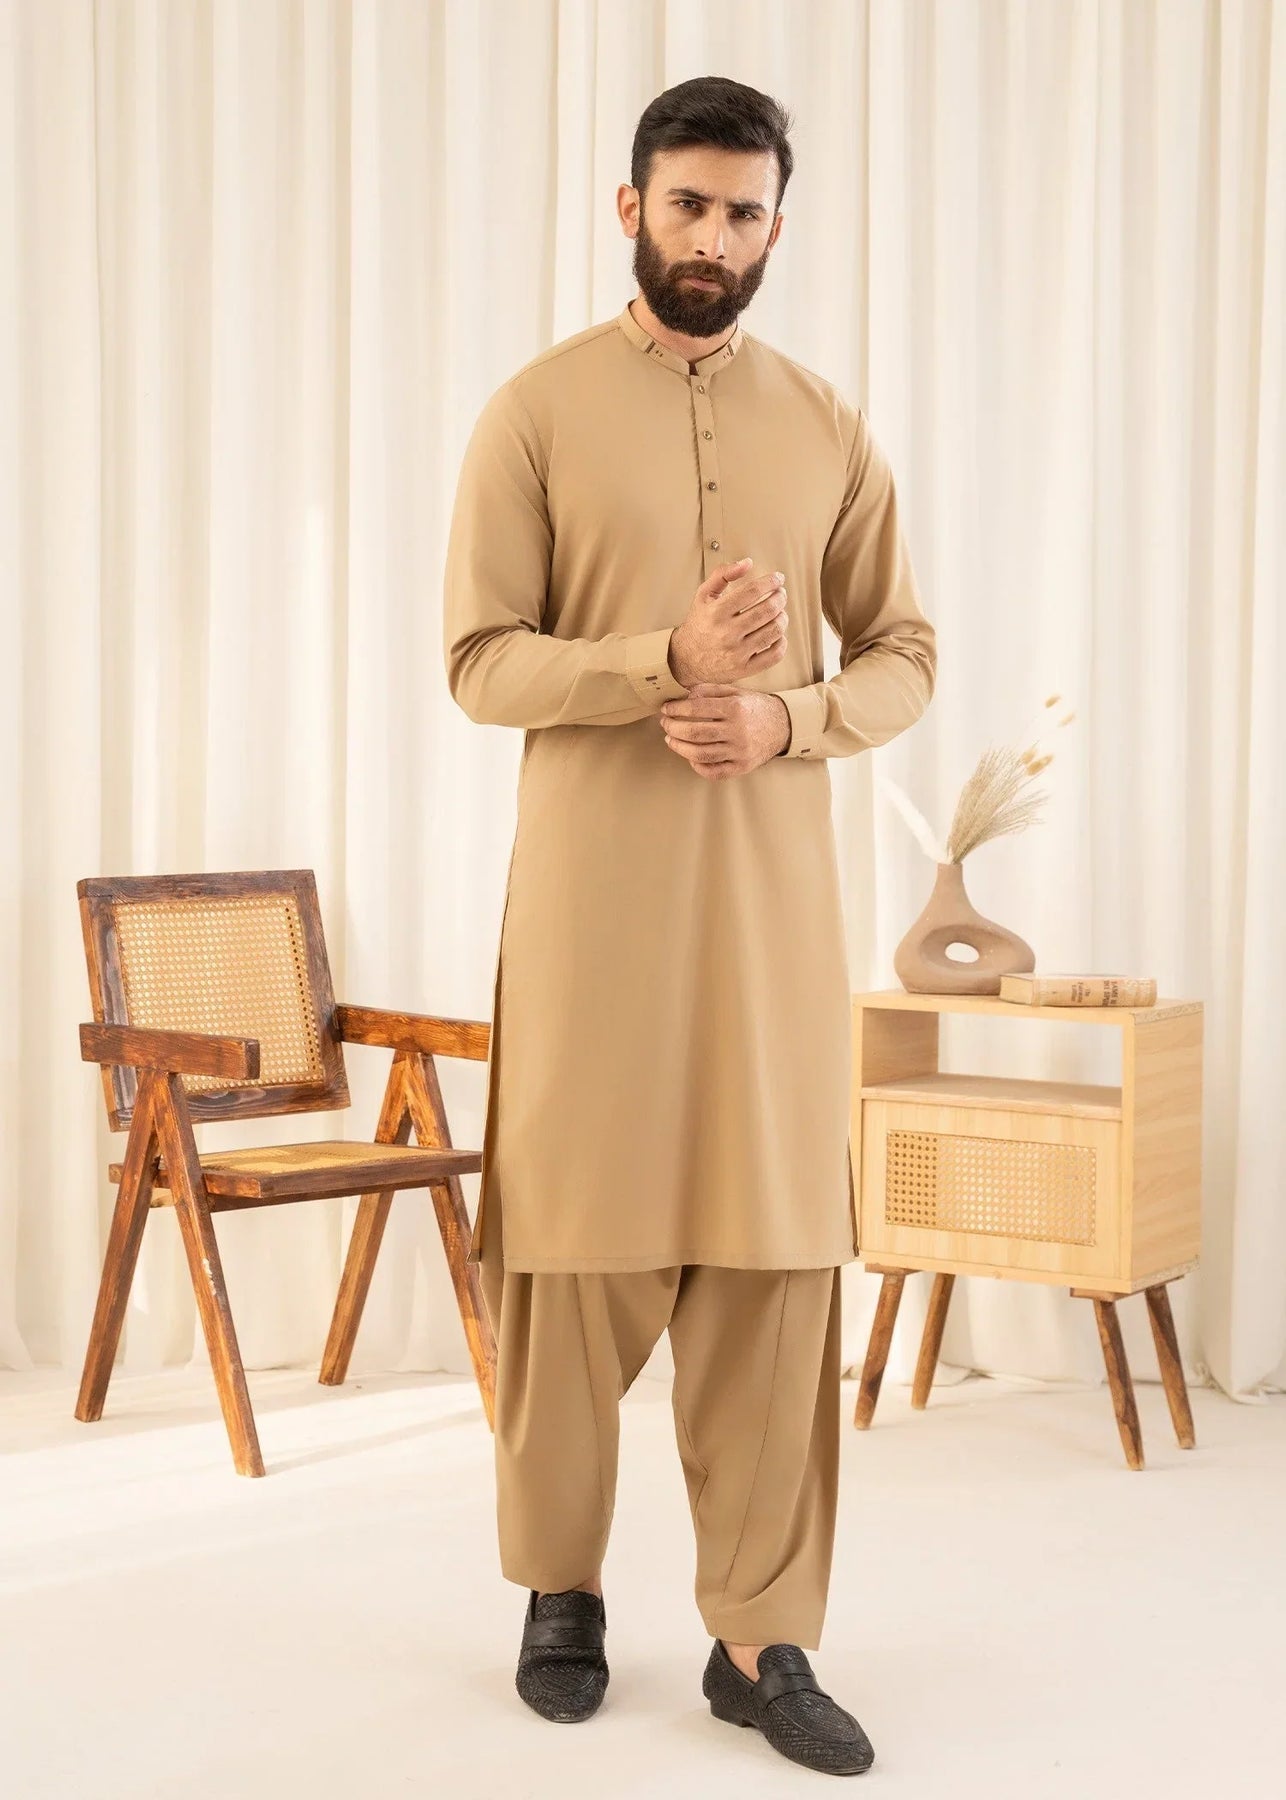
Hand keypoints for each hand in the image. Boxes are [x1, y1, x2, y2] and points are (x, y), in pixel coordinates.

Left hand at [659, 683, 791, 779]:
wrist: (783, 726)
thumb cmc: (755, 707)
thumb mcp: (736, 692)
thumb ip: (710, 690)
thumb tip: (684, 694)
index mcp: (735, 708)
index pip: (697, 708)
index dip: (676, 708)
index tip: (666, 708)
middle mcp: (738, 731)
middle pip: (695, 733)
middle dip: (673, 727)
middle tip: (665, 723)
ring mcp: (740, 751)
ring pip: (701, 754)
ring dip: (679, 747)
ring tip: (670, 739)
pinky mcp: (742, 767)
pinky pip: (714, 772)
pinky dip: (697, 766)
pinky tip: (689, 757)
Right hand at [667, 558, 787, 685]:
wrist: (686, 658)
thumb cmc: (699, 624)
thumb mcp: (704, 595)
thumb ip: (723, 574)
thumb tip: (747, 563)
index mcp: (716, 612)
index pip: (752, 591)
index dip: (771, 582)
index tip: (778, 579)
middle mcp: (726, 633)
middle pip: (768, 610)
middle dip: (780, 598)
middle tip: (780, 594)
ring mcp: (736, 653)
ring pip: (774, 631)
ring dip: (783, 617)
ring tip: (779, 612)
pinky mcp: (744, 669)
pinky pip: (774, 655)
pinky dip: (782, 642)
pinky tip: (777, 634)